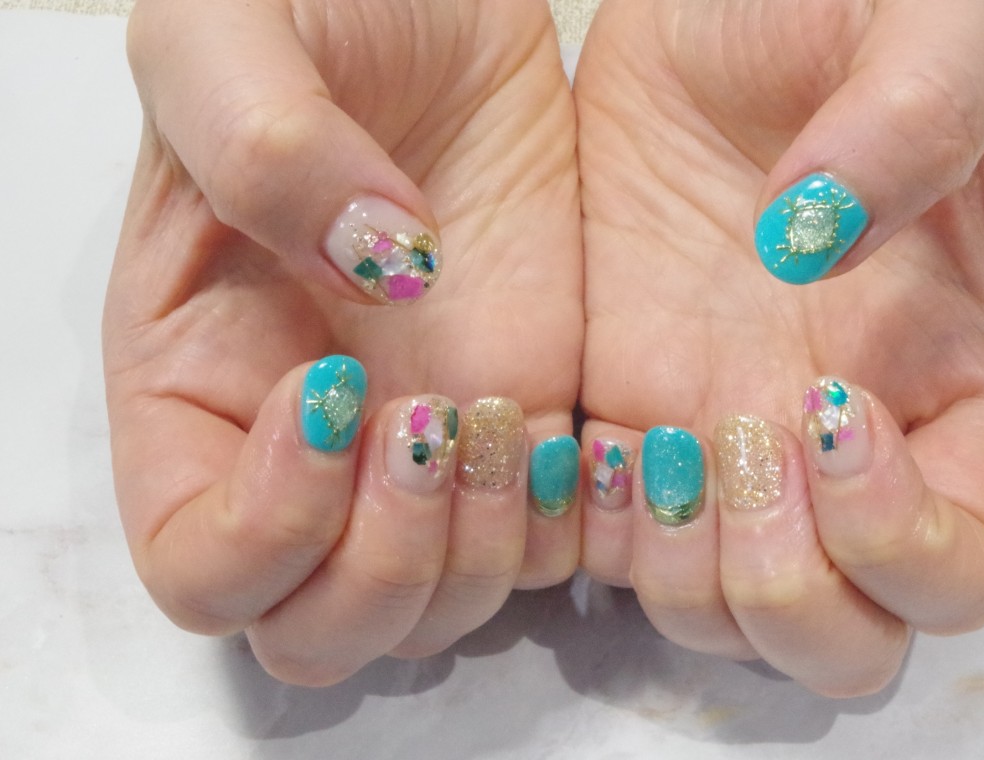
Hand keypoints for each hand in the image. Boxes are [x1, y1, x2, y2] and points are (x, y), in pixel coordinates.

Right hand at [104, 0, 580, 684]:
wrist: (447, 1)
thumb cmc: (318, 6)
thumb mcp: (226, 37)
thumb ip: (260, 144)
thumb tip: (372, 268)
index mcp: (198, 380)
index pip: (198, 562)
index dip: (262, 527)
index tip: (333, 390)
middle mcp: (307, 442)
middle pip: (321, 627)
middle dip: (385, 569)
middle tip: (431, 420)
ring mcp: (423, 438)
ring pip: (437, 609)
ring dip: (478, 550)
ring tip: (504, 409)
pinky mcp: (524, 413)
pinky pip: (539, 546)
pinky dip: (557, 521)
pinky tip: (566, 420)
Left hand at [574, 0, 983, 695]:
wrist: (711, 0)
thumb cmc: (832, 0)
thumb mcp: (925, 21)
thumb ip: (919, 118)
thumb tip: (819, 240)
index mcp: (949, 380)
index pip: (960, 567)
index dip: (899, 544)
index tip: (827, 409)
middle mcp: (839, 441)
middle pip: (836, 637)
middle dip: (778, 589)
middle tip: (729, 445)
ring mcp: (722, 431)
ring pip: (711, 610)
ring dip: (673, 568)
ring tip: (644, 438)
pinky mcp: (624, 402)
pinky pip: (605, 539)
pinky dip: (588, 528)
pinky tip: (578, 435)